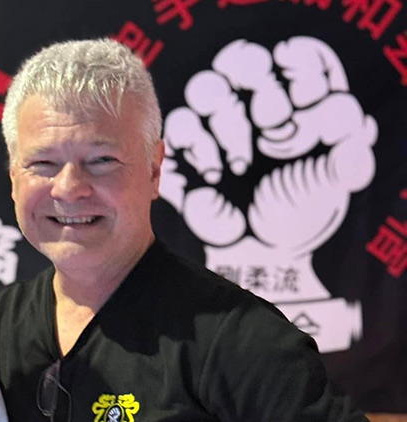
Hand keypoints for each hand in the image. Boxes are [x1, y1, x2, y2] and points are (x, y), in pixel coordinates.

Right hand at [160, 36, 376, 257]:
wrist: (259, 251)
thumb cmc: (298, 210)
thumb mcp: (331, 183)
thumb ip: (348, 155)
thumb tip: (351, 129)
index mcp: (295, 99)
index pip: (295, 58)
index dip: (300, 69)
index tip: (305, 101)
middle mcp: (254, 104)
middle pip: (244, 62)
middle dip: (257, 88)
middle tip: (271, 122)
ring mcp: (216, 125)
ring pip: (207, 91)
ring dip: (227, 124)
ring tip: (241, 167)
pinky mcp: (187, 150)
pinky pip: (181, 128)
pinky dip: (198, 147)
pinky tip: (214, 175)